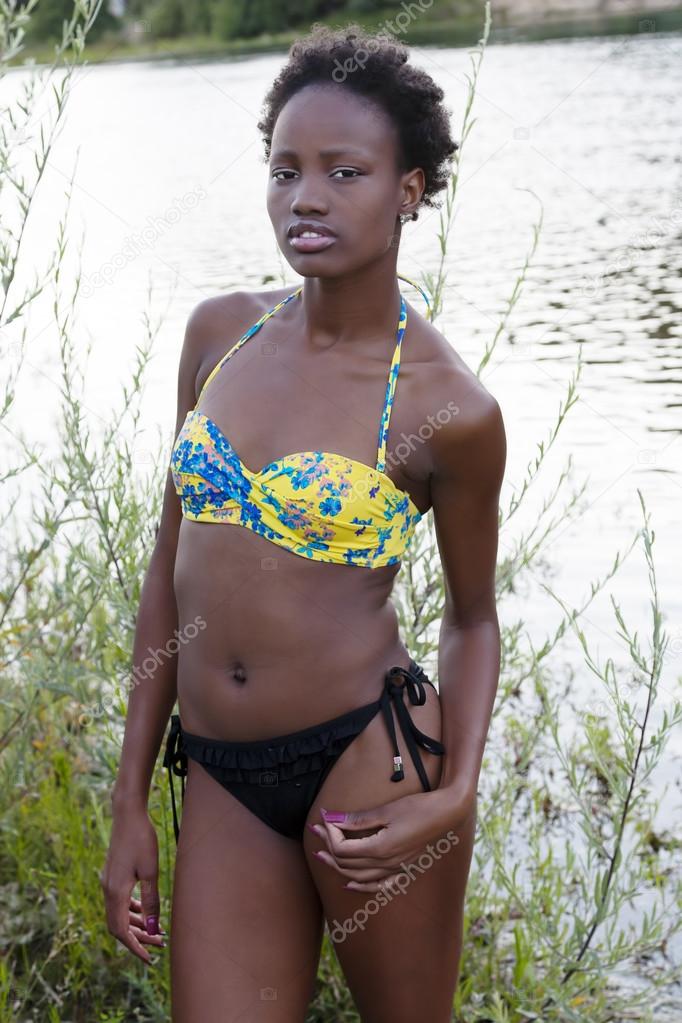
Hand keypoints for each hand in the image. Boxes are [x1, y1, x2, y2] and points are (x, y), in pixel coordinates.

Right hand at [100, 803, 165, 963]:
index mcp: (115, 892)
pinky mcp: (113, 875)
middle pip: (120, 925)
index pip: (120, 931)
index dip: (134, 947)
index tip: (149, 959)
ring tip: (158, 930)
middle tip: (161, 944)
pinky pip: (120, 901)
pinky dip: (132, 911)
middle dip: (139, 937)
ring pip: (120, 914)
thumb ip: (152, 900)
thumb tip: (154, 927)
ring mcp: (109, 882)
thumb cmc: (142, 839)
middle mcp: (108, 890)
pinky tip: (146, 911)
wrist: (128, 814)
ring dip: (137, 924)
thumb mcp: (151, 871)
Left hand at [309, 787, 471, 892]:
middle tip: (316, 832)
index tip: (326, 817)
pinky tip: (350, 884)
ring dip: (338, 867)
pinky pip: (378, 886)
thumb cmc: (417, 808)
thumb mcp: (385, 811)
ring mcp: (395, 869)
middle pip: (347, 863)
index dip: (330, 834)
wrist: (446, 813)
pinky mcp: (402, 869)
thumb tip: (331, 818)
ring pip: (358, 876)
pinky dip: (362, 887)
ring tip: (323, 855)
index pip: (343, 849)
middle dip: (329, 847)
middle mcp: (386, 864)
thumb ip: (357, 819)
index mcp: (380, 849)